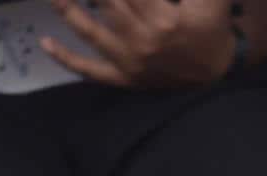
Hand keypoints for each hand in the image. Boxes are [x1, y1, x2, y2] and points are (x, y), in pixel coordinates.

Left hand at [45, 0, 241, 90]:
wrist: (220, 70)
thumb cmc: (213, 29)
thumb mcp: (211, 2)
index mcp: (164, 20)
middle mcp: (143, 40)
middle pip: (106, 3)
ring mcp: (130, 61)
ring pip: (90, 31)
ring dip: (67, 10)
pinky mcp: (125, 77)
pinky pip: (92, 71)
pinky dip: (67, 59)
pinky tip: (46, 43)